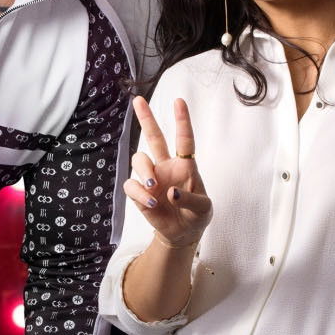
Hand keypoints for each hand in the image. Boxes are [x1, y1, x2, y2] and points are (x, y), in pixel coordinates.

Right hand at [126, 96, 210, 248]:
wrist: (182, 234)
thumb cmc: (196, 215)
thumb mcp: (203, 209)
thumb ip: (191, 199)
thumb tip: (170, 192)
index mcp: (185, 165)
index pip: (184, 140)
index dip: (182, 120)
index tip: (179, 101)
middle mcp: (166, 166)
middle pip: (154, 137)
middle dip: (146, 118)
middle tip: (138, 100)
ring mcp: (151, 178)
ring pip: (139, 159)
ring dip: (144, 170)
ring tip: (153, 187)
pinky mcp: (139, 192)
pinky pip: (131, 184)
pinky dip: (139, 192)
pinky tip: (151, 202)